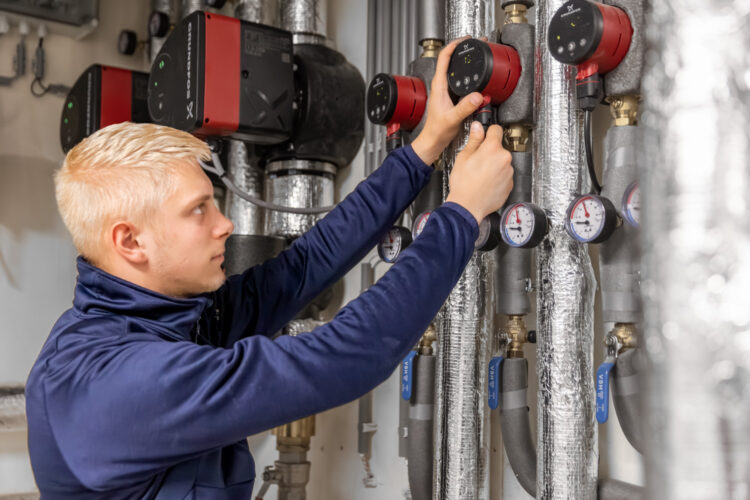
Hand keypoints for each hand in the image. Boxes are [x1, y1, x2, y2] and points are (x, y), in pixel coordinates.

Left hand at [411, 37, 484, 164]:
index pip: (444, 58)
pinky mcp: (452, 97)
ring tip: (478, 56)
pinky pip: (462, 82)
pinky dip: (470, 76)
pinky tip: (478, 78)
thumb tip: (477, 96)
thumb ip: (465, 107)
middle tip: (477, 44)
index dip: (454, 45)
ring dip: (467, 63)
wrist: (433, 142)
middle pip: (451, 60)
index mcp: (438, 86)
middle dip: (463, 50)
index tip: (465, 40)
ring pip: (456, 71)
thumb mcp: (452, 118)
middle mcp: (441, 86)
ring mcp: (446, 91)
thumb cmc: (437, 131)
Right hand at [446, 123, 513, 224]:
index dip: (488, 132)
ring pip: (502, 162)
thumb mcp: (463, 157)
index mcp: (492, 148)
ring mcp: (509, 172)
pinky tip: (485, 182)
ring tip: (480, 175)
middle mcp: (504, 158)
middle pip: (499, 148)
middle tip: (477, 161)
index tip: (485, 136)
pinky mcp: (510, 184)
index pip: (496, 130)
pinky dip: (497, 177)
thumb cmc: (464, 184)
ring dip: (494, 165)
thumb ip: (474, 140)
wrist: (468, 206)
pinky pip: (504, 176)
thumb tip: (478, 128)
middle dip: (490, 152)